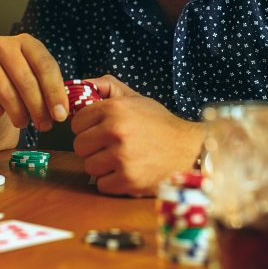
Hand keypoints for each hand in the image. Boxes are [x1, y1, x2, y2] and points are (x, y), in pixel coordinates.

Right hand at [0, 34, 68, 132]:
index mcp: (26, 42)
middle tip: (44, 126)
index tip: (60, 115)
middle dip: (38, 108)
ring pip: (7, 93)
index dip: (55, 93)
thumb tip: (61, 112)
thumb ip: (48, 90)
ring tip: (23, 122)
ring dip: (18, 114)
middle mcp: (3, 45)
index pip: (46, 66)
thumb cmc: (11, 82)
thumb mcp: (33, 79)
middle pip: (26, 81)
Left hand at [71, 76, 205, 195]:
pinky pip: (102, 184)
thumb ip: (108, 87)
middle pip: (80, 146)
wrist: (190, 149)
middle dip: (93, 148)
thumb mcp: (137, 99)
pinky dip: (113, 182)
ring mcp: (122, 156)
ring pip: (89, 166)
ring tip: (122, 160)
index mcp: (115, 109)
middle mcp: (116, 130)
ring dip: (102, 167)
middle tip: (111, 148)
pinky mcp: (128, 180)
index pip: (77, 122)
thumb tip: (80, 83)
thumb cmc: (160, 124)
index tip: (100, 132)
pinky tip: (128, 173)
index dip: (87, 128)